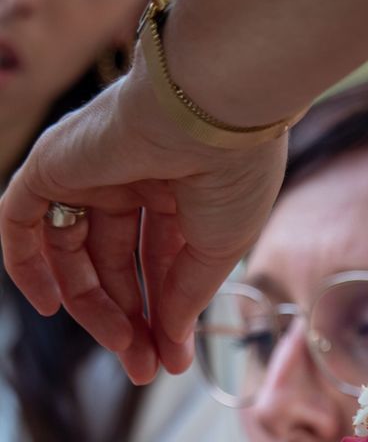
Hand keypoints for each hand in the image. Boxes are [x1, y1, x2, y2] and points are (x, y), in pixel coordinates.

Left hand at [0, 64, 287, 382]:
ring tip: (122, 347)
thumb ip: (186, 294)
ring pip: (77, 250)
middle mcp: (137, 181)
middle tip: (145, 365)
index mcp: (183, 192)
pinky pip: (24, 220)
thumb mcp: (219, 249)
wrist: (212, 111)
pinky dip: (28, 264)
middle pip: (119, 261)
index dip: (166, 310)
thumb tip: (170, 339)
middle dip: (133, 316)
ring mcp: (94, 172)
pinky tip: (50, 307)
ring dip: (94, 304)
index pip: (162, 260)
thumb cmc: (233, 174)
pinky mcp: (55, 163)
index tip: (172, 358)